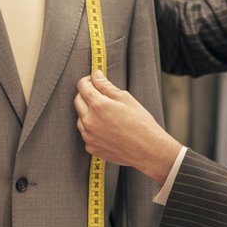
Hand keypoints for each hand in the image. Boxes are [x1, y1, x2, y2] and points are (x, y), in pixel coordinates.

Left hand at [75, 70, 180, 185]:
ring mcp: (88, 136)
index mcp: (98, 105)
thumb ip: (106, 86)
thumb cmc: (141, 124)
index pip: (82, 86)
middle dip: (86, 95)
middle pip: (78, 101)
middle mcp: (89, 121)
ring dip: (88, 113)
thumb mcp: (126, 99)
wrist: (148, 150)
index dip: (88, 80)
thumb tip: (96, 76)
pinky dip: (92, 129)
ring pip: (81, 118)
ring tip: (107, 116)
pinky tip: (108, 129)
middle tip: (101, 96)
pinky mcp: (91, 148)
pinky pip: (86, 134)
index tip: (94, 81)